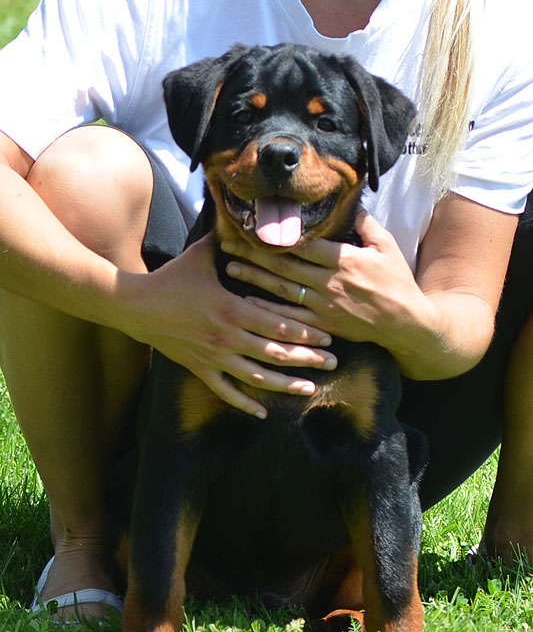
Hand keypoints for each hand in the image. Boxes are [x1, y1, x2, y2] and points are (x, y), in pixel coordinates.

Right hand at [118, 234, 336, 417]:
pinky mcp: (200, 369)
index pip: (278, 324)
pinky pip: (225, 391)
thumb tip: (248, 219)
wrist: (136, 306)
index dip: (305, 331)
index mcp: (232, 309)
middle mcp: (227, 338)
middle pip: (275, 353)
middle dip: (308, 359)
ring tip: (310, 389)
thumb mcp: (201, 256)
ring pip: (257, 377)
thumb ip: (228, 241)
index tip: (328, 335)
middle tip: (334, 362)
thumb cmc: (171, 279)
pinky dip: (244, 403)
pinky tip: (263, 412)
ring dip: (286, 385)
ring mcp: (214, 358)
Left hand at [221, 213, 432, 356]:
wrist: (405, 323)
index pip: (302, 244)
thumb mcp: (387, 246)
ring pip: (282, 289)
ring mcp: (324, 306)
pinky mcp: (323, 325)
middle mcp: (329, 282)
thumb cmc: (396, 281)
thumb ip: (365, 223)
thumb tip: (349, 203)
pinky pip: (290, 317)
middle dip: (254, 253)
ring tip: (231, 267)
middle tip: (228, 243)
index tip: (254, 226)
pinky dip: (268, 309)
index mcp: (343, 259)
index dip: (276, 235)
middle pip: (284, 264)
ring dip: (255, 277)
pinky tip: (249, 301)